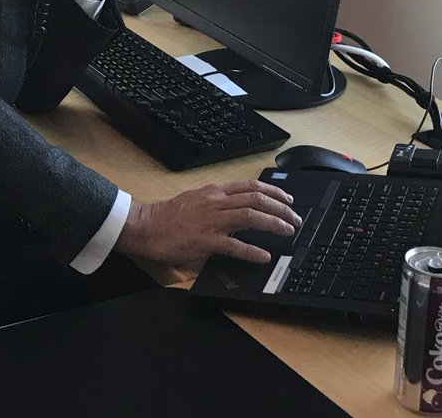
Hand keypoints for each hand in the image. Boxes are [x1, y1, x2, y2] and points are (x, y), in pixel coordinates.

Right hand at [114, 180, 301, 264]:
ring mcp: (212, 220)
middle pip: (256, 199)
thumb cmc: (168, 215)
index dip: (274, 192)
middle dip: (281, 208)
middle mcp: (216, 202)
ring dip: (274, 224)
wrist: (147, 225)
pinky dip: (252, 250)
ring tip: (288, 232)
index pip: (250, 186)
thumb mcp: (196, 199)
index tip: (288, 200)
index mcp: (214, 191)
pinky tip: (264, 256)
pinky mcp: (206, 240)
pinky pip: (234, 245)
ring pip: (251, 216)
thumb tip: (239, 207)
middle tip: (295, 219)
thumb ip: (218, 201)